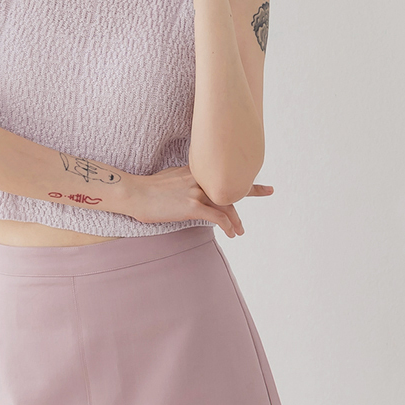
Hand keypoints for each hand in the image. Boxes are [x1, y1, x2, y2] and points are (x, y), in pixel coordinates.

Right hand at [127, 165, 273, 238]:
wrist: (135, 193)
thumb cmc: (148, 189)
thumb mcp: (171, 178)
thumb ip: (187, 180)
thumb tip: (195, 188)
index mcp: (196, 171)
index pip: (224, 172)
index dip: (243, 173)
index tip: (258, 170)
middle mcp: (200, 178)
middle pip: (232, 186)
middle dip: (252, 189)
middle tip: (269, 191)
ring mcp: (197, 192)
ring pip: (227, 205)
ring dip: (236, 220)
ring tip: (240, 232)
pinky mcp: (192, 206)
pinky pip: (217, 217)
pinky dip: (228, 226)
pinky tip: (232, 233)